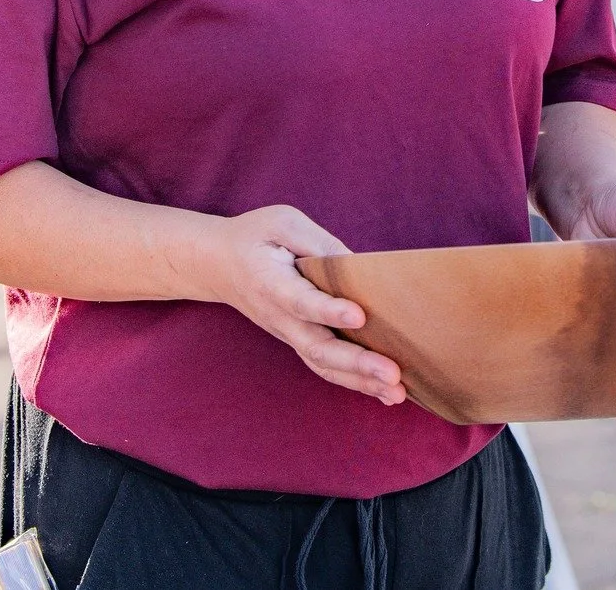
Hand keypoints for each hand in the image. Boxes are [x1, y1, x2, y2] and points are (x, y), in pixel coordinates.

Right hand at [194, 205, 405, 406]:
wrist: (218, 265)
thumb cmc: (255, 237)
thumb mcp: (282, 222)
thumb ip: (318, 241)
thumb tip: (357, 265)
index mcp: (271, 283)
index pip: (301, 302)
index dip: (329, 311)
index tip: (360, 316)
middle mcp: (279, 317)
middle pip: (317, 347)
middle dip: (357, 362)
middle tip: (393, 372)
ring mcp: (288, 334)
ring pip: (323, 364)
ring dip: (361, 381)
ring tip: (397, 391)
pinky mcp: (298, 341)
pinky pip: (326, 367)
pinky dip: (356, 383)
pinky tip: (386, 393)